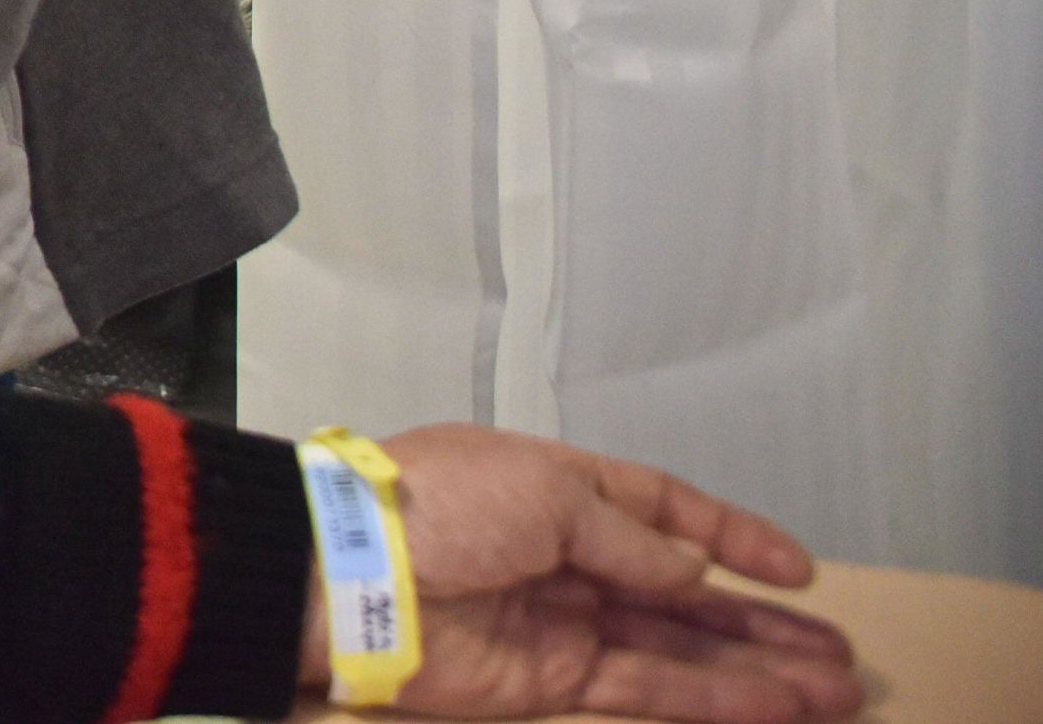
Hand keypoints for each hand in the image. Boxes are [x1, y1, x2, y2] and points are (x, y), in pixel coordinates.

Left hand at [333, 425, 859, 720]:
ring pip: (680, 648)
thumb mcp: (544, 491)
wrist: (351, 577)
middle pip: (685, 593)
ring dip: (757, 669)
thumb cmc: (440, 509)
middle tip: (841, 652)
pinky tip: (777, 707)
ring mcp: (565, 623)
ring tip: (838, 691)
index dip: (731, 538)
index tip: (801, 569)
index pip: (663, 510)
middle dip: (761, 622)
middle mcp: (569, 556)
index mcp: (559, 489)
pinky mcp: (554, 683)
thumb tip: (693, 573)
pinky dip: (713, 700)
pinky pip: (650, 689)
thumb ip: (628, 538)